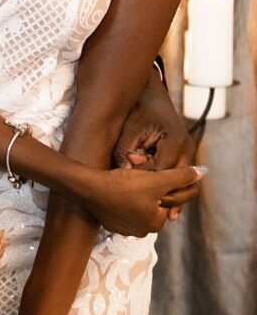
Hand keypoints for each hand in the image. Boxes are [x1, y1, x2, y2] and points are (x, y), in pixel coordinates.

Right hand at [81, 165, 203, 235]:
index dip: (167, 185)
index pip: (169, 202)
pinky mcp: (110, 222)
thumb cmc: (125, 185)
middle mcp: (141, 231)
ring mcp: (124, 228)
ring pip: (138, 207)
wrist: (89, 189)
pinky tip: (118, 186)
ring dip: (138, 194)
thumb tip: (202, 172)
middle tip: (143, 174)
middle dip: (152, 191)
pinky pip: (123, 208)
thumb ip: (180, 177)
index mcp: (155, 223)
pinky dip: (123, 198)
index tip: (159, 173)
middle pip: (154, 205)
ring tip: (131, 178)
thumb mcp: (157, 179)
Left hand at [112, 71, 197, 220]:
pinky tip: (166, 210)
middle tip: (152, 212)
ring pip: (185, 183)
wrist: (152, 98)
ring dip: (175, 198)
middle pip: (180, 181)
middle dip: (166, 195)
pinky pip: (182, 180)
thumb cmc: (138, 113)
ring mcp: (188, 153)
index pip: (162, 170)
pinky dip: (175, 192)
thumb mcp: (129, 129)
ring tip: (162, 216)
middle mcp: (186, 148)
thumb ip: (126, 150)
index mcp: (175, 140)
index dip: (147, 182)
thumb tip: (126, 170)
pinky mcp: (184, 158)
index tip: (133, 191)